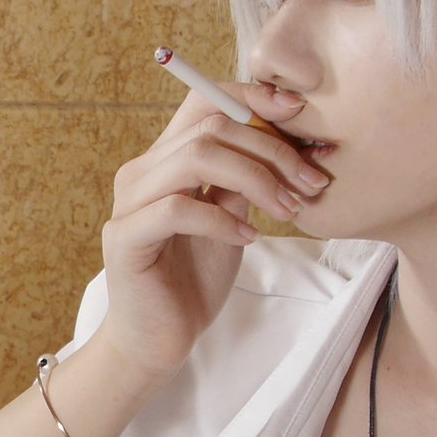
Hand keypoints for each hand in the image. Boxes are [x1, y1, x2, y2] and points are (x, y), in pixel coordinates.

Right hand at [97, 82, 328, 380]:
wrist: (160, 340)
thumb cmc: (194, 279)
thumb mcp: (231, 219)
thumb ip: (243, 181)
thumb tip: (285, 143)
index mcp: (166, 159)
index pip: (204, 101)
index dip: (250, 97)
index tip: (298, 112)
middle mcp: (142, 171)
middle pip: (210, 128)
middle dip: (271, 150)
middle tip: (311, 182)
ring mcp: (130, 202)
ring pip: (195, 157)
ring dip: (254, 179)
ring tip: (286, 211)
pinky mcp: (125, 238)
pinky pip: (177, 209)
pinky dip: (221, 219)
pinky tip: (248, 238)